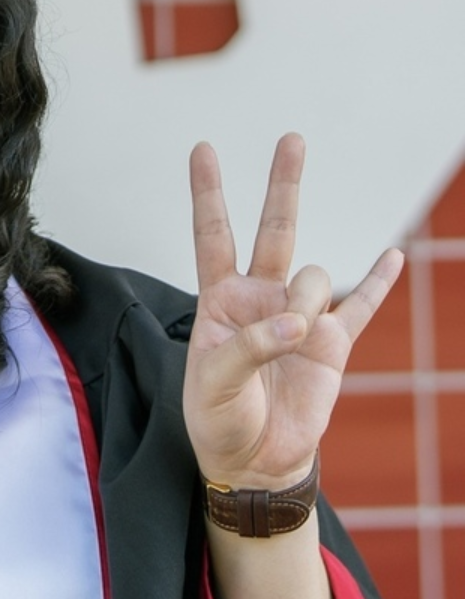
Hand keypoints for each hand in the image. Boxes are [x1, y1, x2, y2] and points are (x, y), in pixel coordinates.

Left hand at [182, 133, 402, 490]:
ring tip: (292, 341)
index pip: (213, 235)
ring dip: (305, 304)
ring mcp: (300, 316)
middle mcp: (260, 298)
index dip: (208, 193)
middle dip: (283, 183)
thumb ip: (251, 346)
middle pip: (274, 229)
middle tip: (291, 138)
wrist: (254, 461)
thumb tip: (300, 323)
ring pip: (313, 279)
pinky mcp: (334, 343)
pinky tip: (394, 256)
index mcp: (220, 300)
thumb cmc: (219, 418)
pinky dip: (379, 282)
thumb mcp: (213, 382)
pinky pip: (361, 306)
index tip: (203, 148)